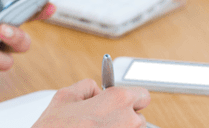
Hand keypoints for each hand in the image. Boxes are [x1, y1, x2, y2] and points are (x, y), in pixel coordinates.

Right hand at [32, 79, 150, 127]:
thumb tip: (96, 90)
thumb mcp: (66, 96)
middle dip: (125, 117)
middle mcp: (129, 121)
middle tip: (103, 120)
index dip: (130, 97)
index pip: (142, 95)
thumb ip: (87, 87)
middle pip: (139, 117)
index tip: (120, 102)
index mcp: (118, 100)